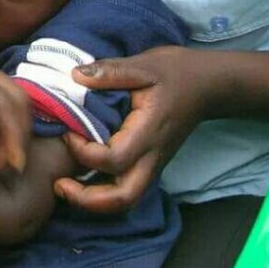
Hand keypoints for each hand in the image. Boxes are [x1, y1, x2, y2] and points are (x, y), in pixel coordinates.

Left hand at [53, 46, 204, 213]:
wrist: (209, 86)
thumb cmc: (177, 72)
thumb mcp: (145, 65)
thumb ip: (110, 71)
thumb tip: (75, 76)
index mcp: (148, 133)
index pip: (114, 160)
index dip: (85, 152)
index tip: (68, 131)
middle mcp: (151, 156)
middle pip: (123, 198)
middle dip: (88, 200)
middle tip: (59, 185)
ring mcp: (152, 163)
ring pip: (126, 199)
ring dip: (94, 202)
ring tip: (65, 187)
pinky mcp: (150, 163)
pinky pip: (127, 188)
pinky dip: (102, 191)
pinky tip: (82, 176)